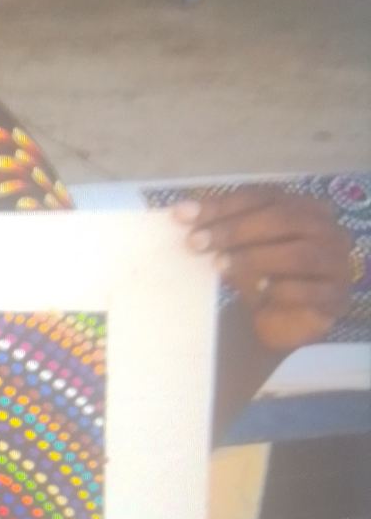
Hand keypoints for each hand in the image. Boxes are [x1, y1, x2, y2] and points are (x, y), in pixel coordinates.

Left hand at [173, 185, 352, 353]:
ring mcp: (336, 262)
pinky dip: (282, 289)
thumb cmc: (262, 277)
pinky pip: (311, 290)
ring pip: (300, 253)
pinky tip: (259, 292)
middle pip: (282, 219)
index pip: (263, 196)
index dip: (222, 204)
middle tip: (196, 243)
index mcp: (302, 207)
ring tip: (219, 266)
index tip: (182, 216)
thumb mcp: (238, 251)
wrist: (282, 322)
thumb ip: (220, 233)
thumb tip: (184, 219)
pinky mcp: (336, 297)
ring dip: (255, 258)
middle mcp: (326, 228)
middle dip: (235, 229)